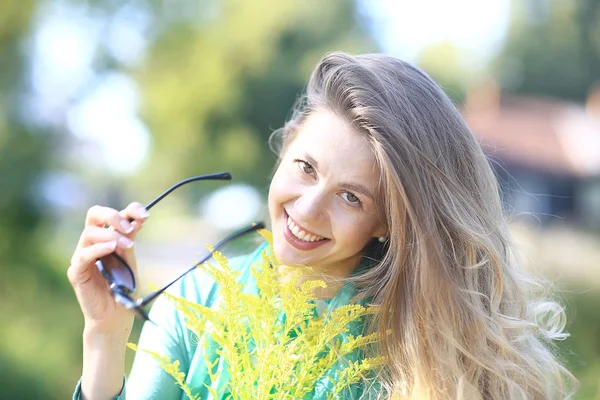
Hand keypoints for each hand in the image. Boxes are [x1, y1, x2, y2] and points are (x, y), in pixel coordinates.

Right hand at [68, 202, 149, 333]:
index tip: (144, 215)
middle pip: (94, 215)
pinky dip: (99, 248)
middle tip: (129, 227)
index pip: (111, 214)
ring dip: (111, 235)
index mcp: (106, 238)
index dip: (128, 210)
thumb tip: (138, 218)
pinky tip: (112, 249)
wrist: (116, 317)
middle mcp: (92, 244)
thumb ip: (130, 240)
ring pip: (89, 233)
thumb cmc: (124, 288)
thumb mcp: (130, 260)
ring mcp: (82, 256)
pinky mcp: (76, 272)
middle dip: (113, 216)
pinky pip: (84, 255)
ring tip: (128, 245)